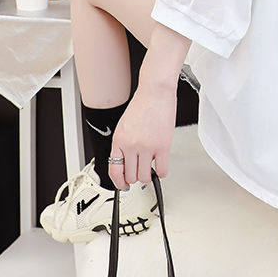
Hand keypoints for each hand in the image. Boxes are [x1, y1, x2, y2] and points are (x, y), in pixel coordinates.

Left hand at [108, 75, 176, 189]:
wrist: (155, 92)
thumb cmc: (142, 104)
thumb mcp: (125, 125)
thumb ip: (124, 144)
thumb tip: (127, 162)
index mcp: (119, 141)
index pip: (114, 170)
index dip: (119, 182)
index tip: (123, 185)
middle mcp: (131, 146)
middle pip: (131, 176)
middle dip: (136, 177)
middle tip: (141, 172)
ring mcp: (147, 147)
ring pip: (145, 176)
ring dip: (148, 175)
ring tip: (151, 167)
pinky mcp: (163, 146)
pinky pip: (162, 170)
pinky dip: (161, 172)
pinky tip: (161, 165)